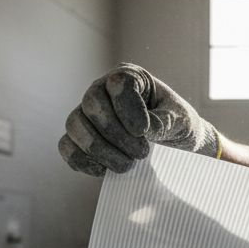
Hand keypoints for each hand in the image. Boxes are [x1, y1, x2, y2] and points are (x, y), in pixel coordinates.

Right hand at [58, 63, 217, 175]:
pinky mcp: (80, 138)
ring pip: (75, 125)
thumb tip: (142, 130)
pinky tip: (105, 170)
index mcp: (130, 77)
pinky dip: (82, 161)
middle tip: (141, 154)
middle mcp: (102, 90)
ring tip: (127, 165)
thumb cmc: (178, 125)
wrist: (175, 145)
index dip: (127, 109)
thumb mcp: (181, 120)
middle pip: (91, 105)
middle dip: (115, 135)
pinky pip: (67, 147)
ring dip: (99, 150)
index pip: (118, 83)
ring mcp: (87, 113)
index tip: (143, 132)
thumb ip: (164, 122)